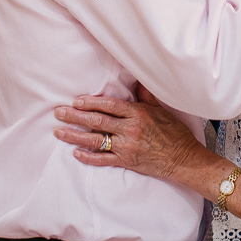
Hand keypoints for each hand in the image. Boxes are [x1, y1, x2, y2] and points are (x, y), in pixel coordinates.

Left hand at [54, 85, 206, 179]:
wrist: (182, 159)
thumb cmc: (173, 133)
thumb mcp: (160, 110)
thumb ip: (145, 95)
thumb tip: (136, 78)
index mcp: (138, 114)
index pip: (109, 105)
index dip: (91, 102)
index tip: (76, 100)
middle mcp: (130, 129)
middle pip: (97, 121)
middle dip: (75, 116)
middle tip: (58, 112)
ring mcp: (127, 147)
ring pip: (95, 140)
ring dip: (74, 136)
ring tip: (59, 132)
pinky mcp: (126, 161)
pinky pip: (103, 159)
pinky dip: (88, 157)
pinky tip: (75, 153)